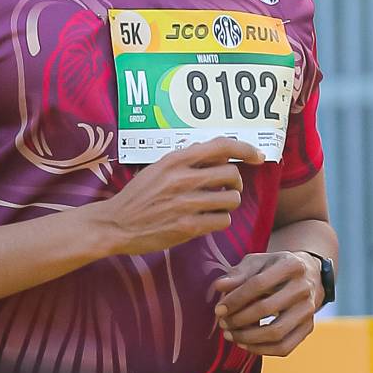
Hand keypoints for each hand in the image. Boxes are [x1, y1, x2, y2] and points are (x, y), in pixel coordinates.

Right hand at [97, 138, 261, 258]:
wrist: (115, 224)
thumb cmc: (137, 197)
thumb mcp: (156, 168)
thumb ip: (183, 159)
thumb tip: (209, 149)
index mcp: (175, 159)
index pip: (221, 146)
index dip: (246, 150)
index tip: (258, 157)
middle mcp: (183, 178)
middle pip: (231, 175)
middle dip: (234, 184)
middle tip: (225, 190)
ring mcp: (186, 203)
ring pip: (231, 199)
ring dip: (227, 204)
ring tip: (213, 207)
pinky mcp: (188, 226)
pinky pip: (222, 220)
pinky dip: (219, 221)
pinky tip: (207, 221)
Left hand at [210, 248, 323, 358]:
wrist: (306, 276)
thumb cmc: (274, 269)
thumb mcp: (256, 263)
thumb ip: (238, 274)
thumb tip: (220, 286)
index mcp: (291, 265)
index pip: (258, 284)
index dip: (236, 299)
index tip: (219, 309)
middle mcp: (304, 287)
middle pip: (267, 309)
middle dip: (239, 319)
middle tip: (223, 323)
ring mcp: (309, 309)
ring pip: (276, 333)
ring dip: (248, 338)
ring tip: (230, 335)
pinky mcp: (309, 327)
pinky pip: (284, 347)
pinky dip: (261, 350)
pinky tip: (244, 343)